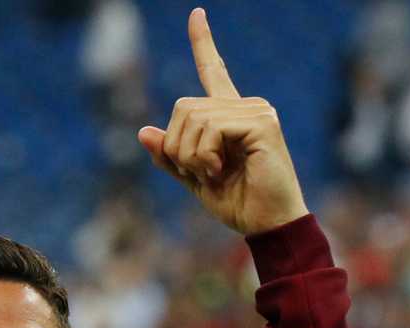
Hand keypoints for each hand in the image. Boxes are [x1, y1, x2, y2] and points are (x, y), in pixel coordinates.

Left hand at [136, 9, 308, 236]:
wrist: (267, 224)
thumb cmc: (237, 202)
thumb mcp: (192, 178)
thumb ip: (169, 155)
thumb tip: (142, 130)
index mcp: (229, 115)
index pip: (214, 70)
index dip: (203, 42)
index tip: (196, 14)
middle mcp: (246, 105)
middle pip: (182, 107)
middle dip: (178, 146)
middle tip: (201, 171)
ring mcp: (257, 111)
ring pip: (192, 117)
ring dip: (190, 155)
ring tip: (214, 173)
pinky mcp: (262, 123)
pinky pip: (210, 128)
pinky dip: (203, 155)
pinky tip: (221, 169)